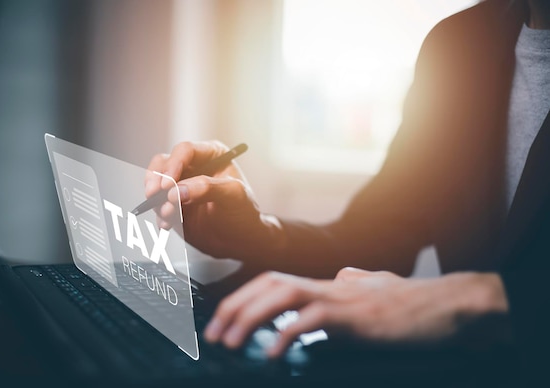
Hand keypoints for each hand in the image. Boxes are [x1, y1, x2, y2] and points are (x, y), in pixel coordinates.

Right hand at [146, 141, 282, 259]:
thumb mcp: (234, 195)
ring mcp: (180, 185)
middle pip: (164, 163)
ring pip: (156, 183)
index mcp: (210, 155)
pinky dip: (158, 214)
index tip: (168, 184)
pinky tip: (166, 224)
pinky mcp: (173, 203)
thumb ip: (207, 188)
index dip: (173, 164)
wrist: (240, 239)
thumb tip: (179, 190)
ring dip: (157, 199)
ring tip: (168, 214)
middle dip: (157, 179)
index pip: (185, 151)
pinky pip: (157, 204)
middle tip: (155, 194)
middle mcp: (192, 166)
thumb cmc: (244, 212)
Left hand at [203, 267, 508, 357]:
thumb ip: (353, 284)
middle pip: (268, 284)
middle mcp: (328, 285)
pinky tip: (271, 354)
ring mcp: (340, 298)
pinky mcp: (355, 317)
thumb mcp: (374, 290)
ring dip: (249, 316)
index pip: (272, 282)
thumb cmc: (412, 304)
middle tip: (212, 334)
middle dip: (234, 307)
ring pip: (282, 294)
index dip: (242, 297)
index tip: (220, 320)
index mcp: (326, 285)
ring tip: (229, 341)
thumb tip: (341, 277)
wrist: (447, 306)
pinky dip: (286, 335)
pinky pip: (312, 321)